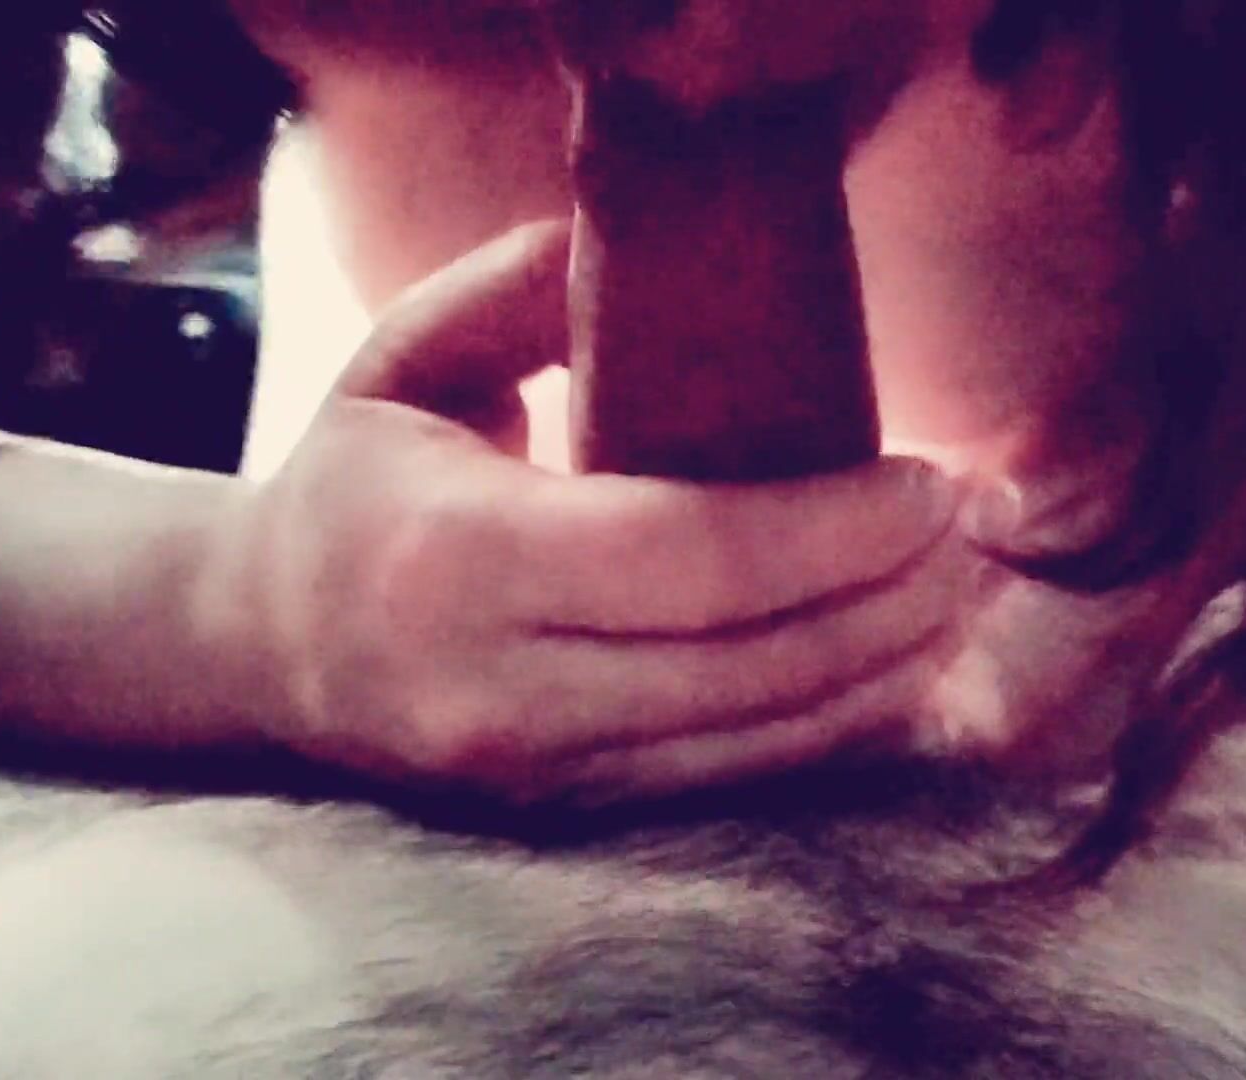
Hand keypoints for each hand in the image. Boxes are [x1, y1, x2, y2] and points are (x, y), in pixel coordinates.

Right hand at [226, 222, 967, 802]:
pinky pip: (731, 777)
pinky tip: (900, 665)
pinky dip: (831, 726)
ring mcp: (535, 772)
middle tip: (982, 529)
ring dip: (887, 668)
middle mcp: (499, 689)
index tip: (933, 479)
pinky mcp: (566, 813)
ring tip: (967, 593)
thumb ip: (517, 290)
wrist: (263, 648)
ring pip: (757, 738)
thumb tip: (647, 244)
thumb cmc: (351, 484)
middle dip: (894, 597)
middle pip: (752, 659)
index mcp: (458, 561)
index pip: (696, 553)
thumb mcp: (400, 356)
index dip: (838, 525)